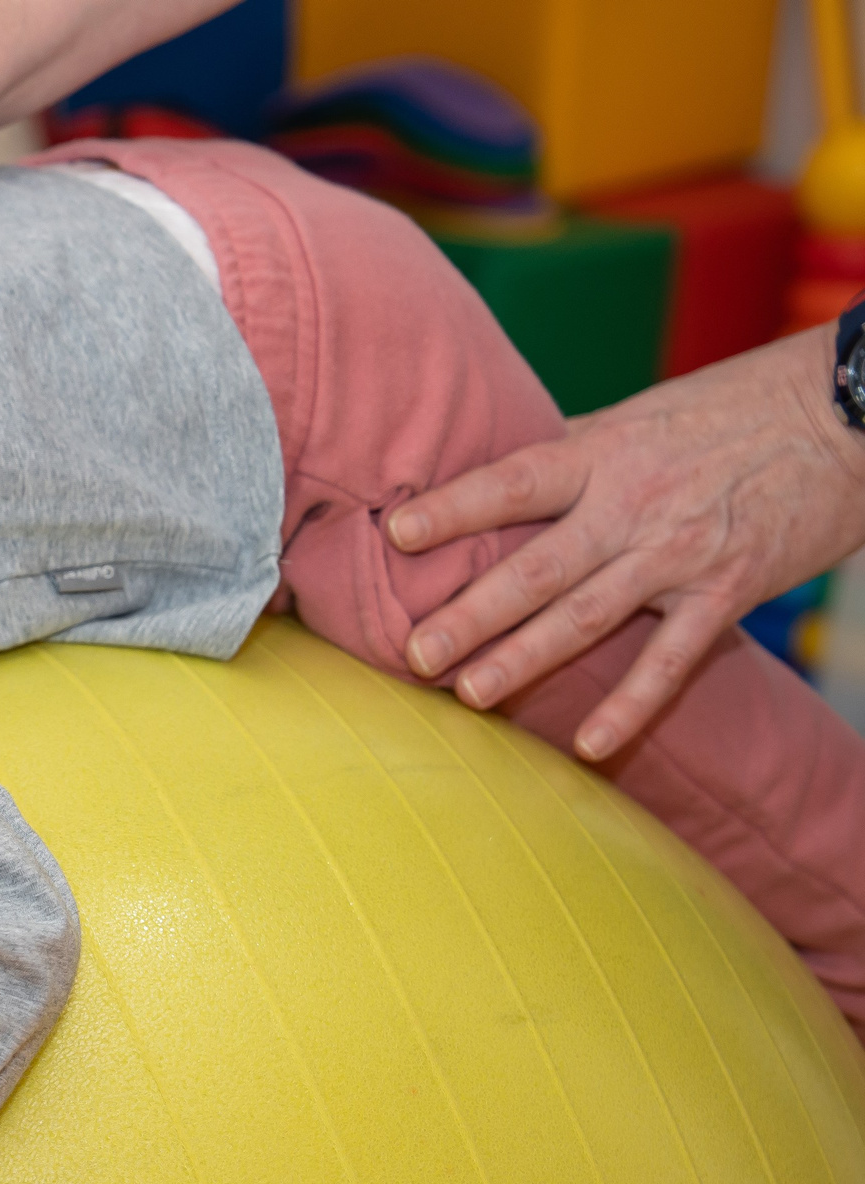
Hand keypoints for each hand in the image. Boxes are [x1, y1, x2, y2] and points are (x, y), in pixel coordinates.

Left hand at [389, 325, 864, 758]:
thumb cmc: (734, 409)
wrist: (848, 415)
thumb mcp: (641, 417)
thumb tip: (498, 471)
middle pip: (536, 567)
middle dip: (470, 614)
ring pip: (587, 617)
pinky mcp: (727, 591)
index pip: (514, 483)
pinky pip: (670, 661)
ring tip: (469, 695)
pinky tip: (588, 744)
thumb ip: (573, 451)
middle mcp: (633, 506)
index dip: (454, 507)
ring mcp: (679, 554)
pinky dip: (630, 705)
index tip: (395, 533)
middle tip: (411, 653)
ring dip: (524, 660)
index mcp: (603, 454)